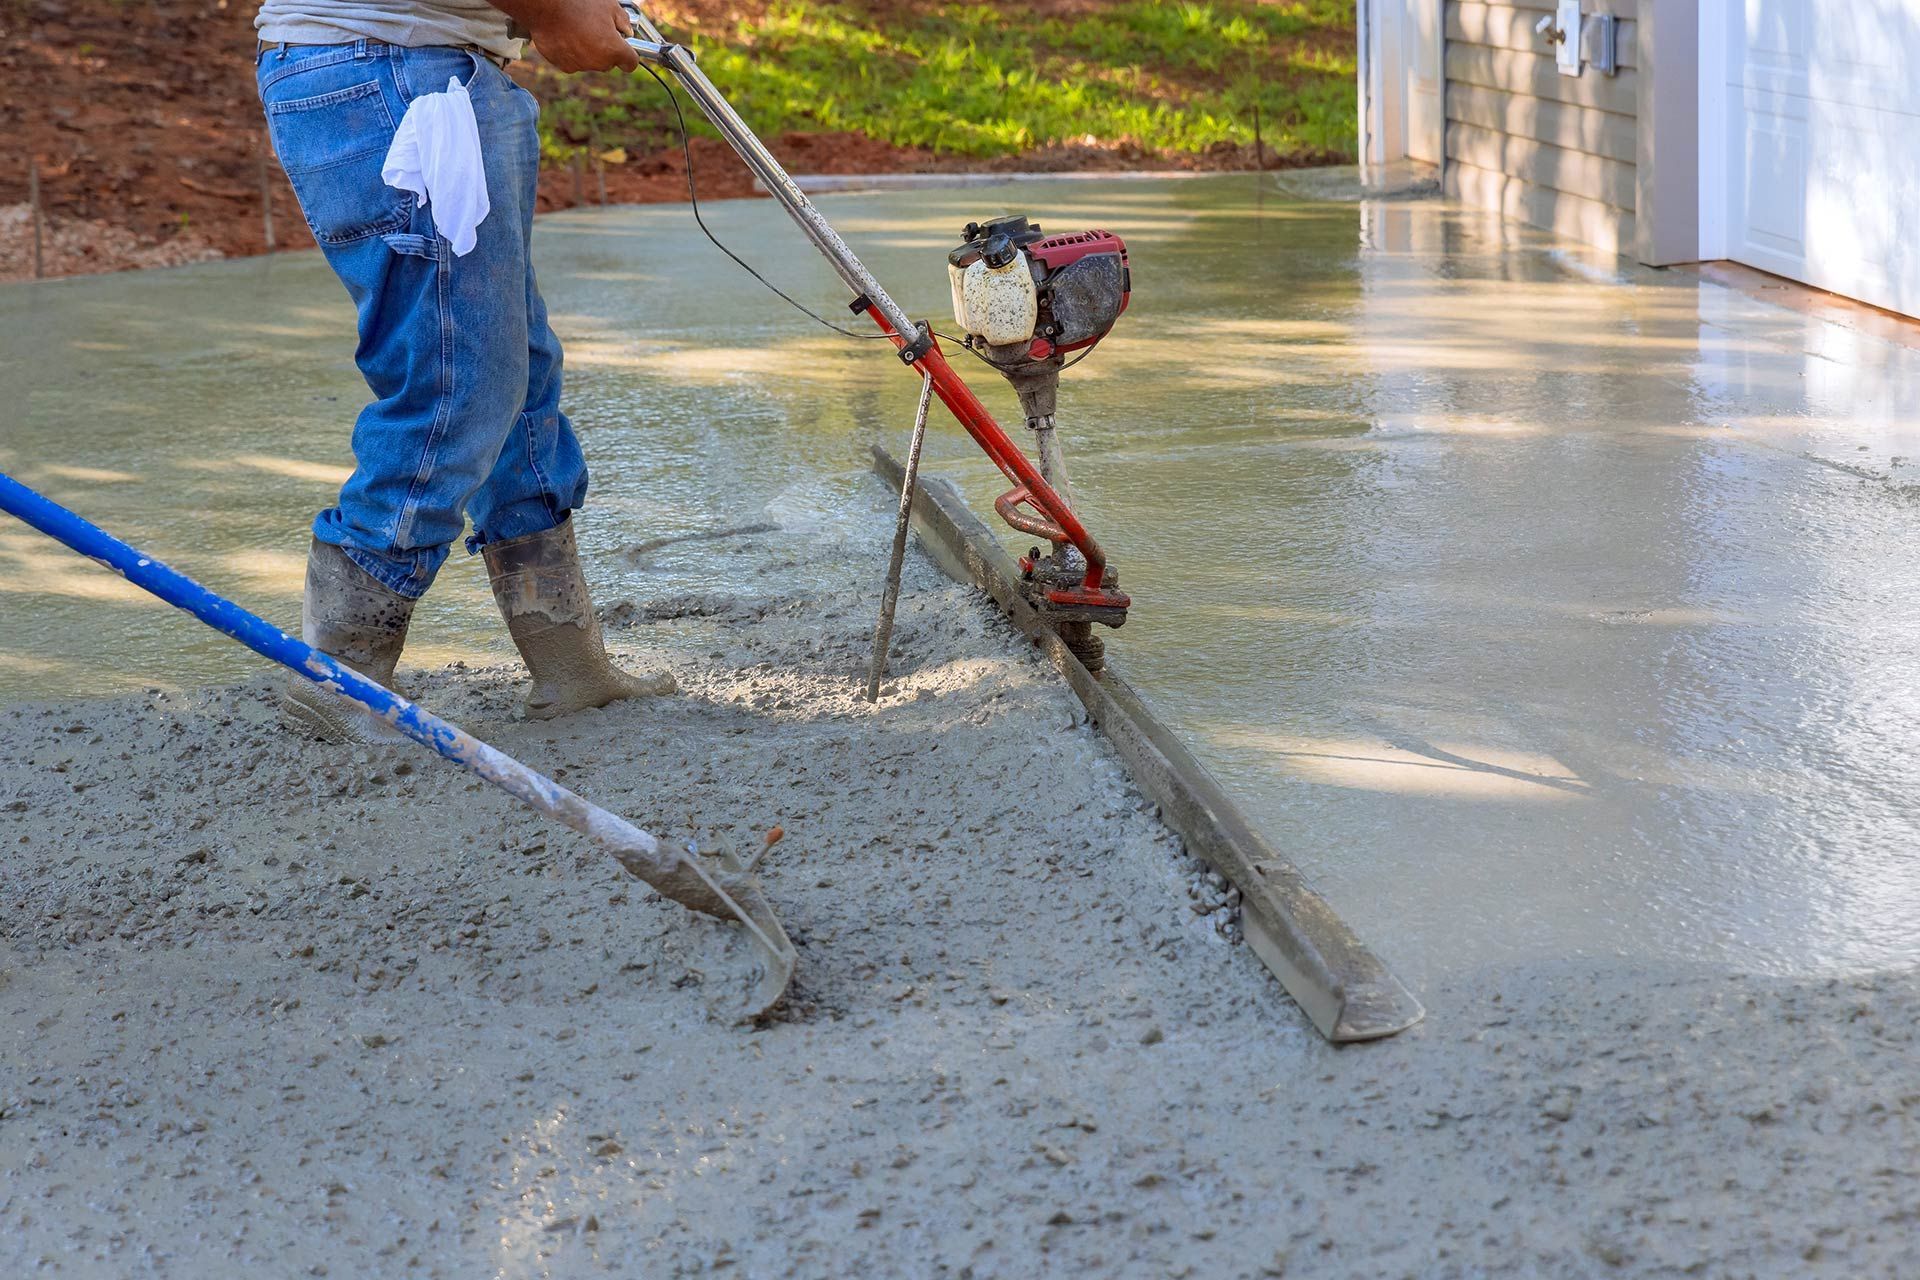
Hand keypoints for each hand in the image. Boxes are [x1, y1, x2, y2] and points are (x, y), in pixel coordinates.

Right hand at [524, 0, 640, 72]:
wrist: (546, 7)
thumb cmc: (579, 3)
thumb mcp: (609, 5)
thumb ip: (623, 21)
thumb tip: (627, 31)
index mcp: (613, 50)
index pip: (630, 63)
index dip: (629, 55)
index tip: (626, 48)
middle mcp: (599, 63)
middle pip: (609, 62)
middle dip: (606, 50)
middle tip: (597, 30)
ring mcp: (581, 66)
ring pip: (590, 62)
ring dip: (588, 50)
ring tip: (579, 29)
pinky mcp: (564, 65)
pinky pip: (573, 61)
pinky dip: (572, 52)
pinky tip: (567, 36)